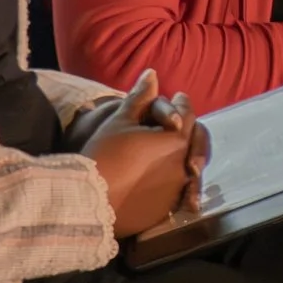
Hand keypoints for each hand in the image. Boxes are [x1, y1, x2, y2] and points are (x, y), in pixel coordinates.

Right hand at [81, 70, 204, 237]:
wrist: (88, 199)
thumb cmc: (103, 154)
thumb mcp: (120, 120)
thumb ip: (141, 97)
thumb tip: (153, 73)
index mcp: (176, 140)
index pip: (188, 114)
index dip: (182, 103)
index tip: (179, 97)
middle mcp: (184, 165)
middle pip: (195, 141)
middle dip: (188, 129)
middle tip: (177, 123)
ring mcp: (178, 189)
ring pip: (189, 166)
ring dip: (183, 154)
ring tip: (169, 149)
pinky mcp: (167, 209)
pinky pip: (178, 190)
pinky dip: (173, 179)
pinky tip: (160, 175)